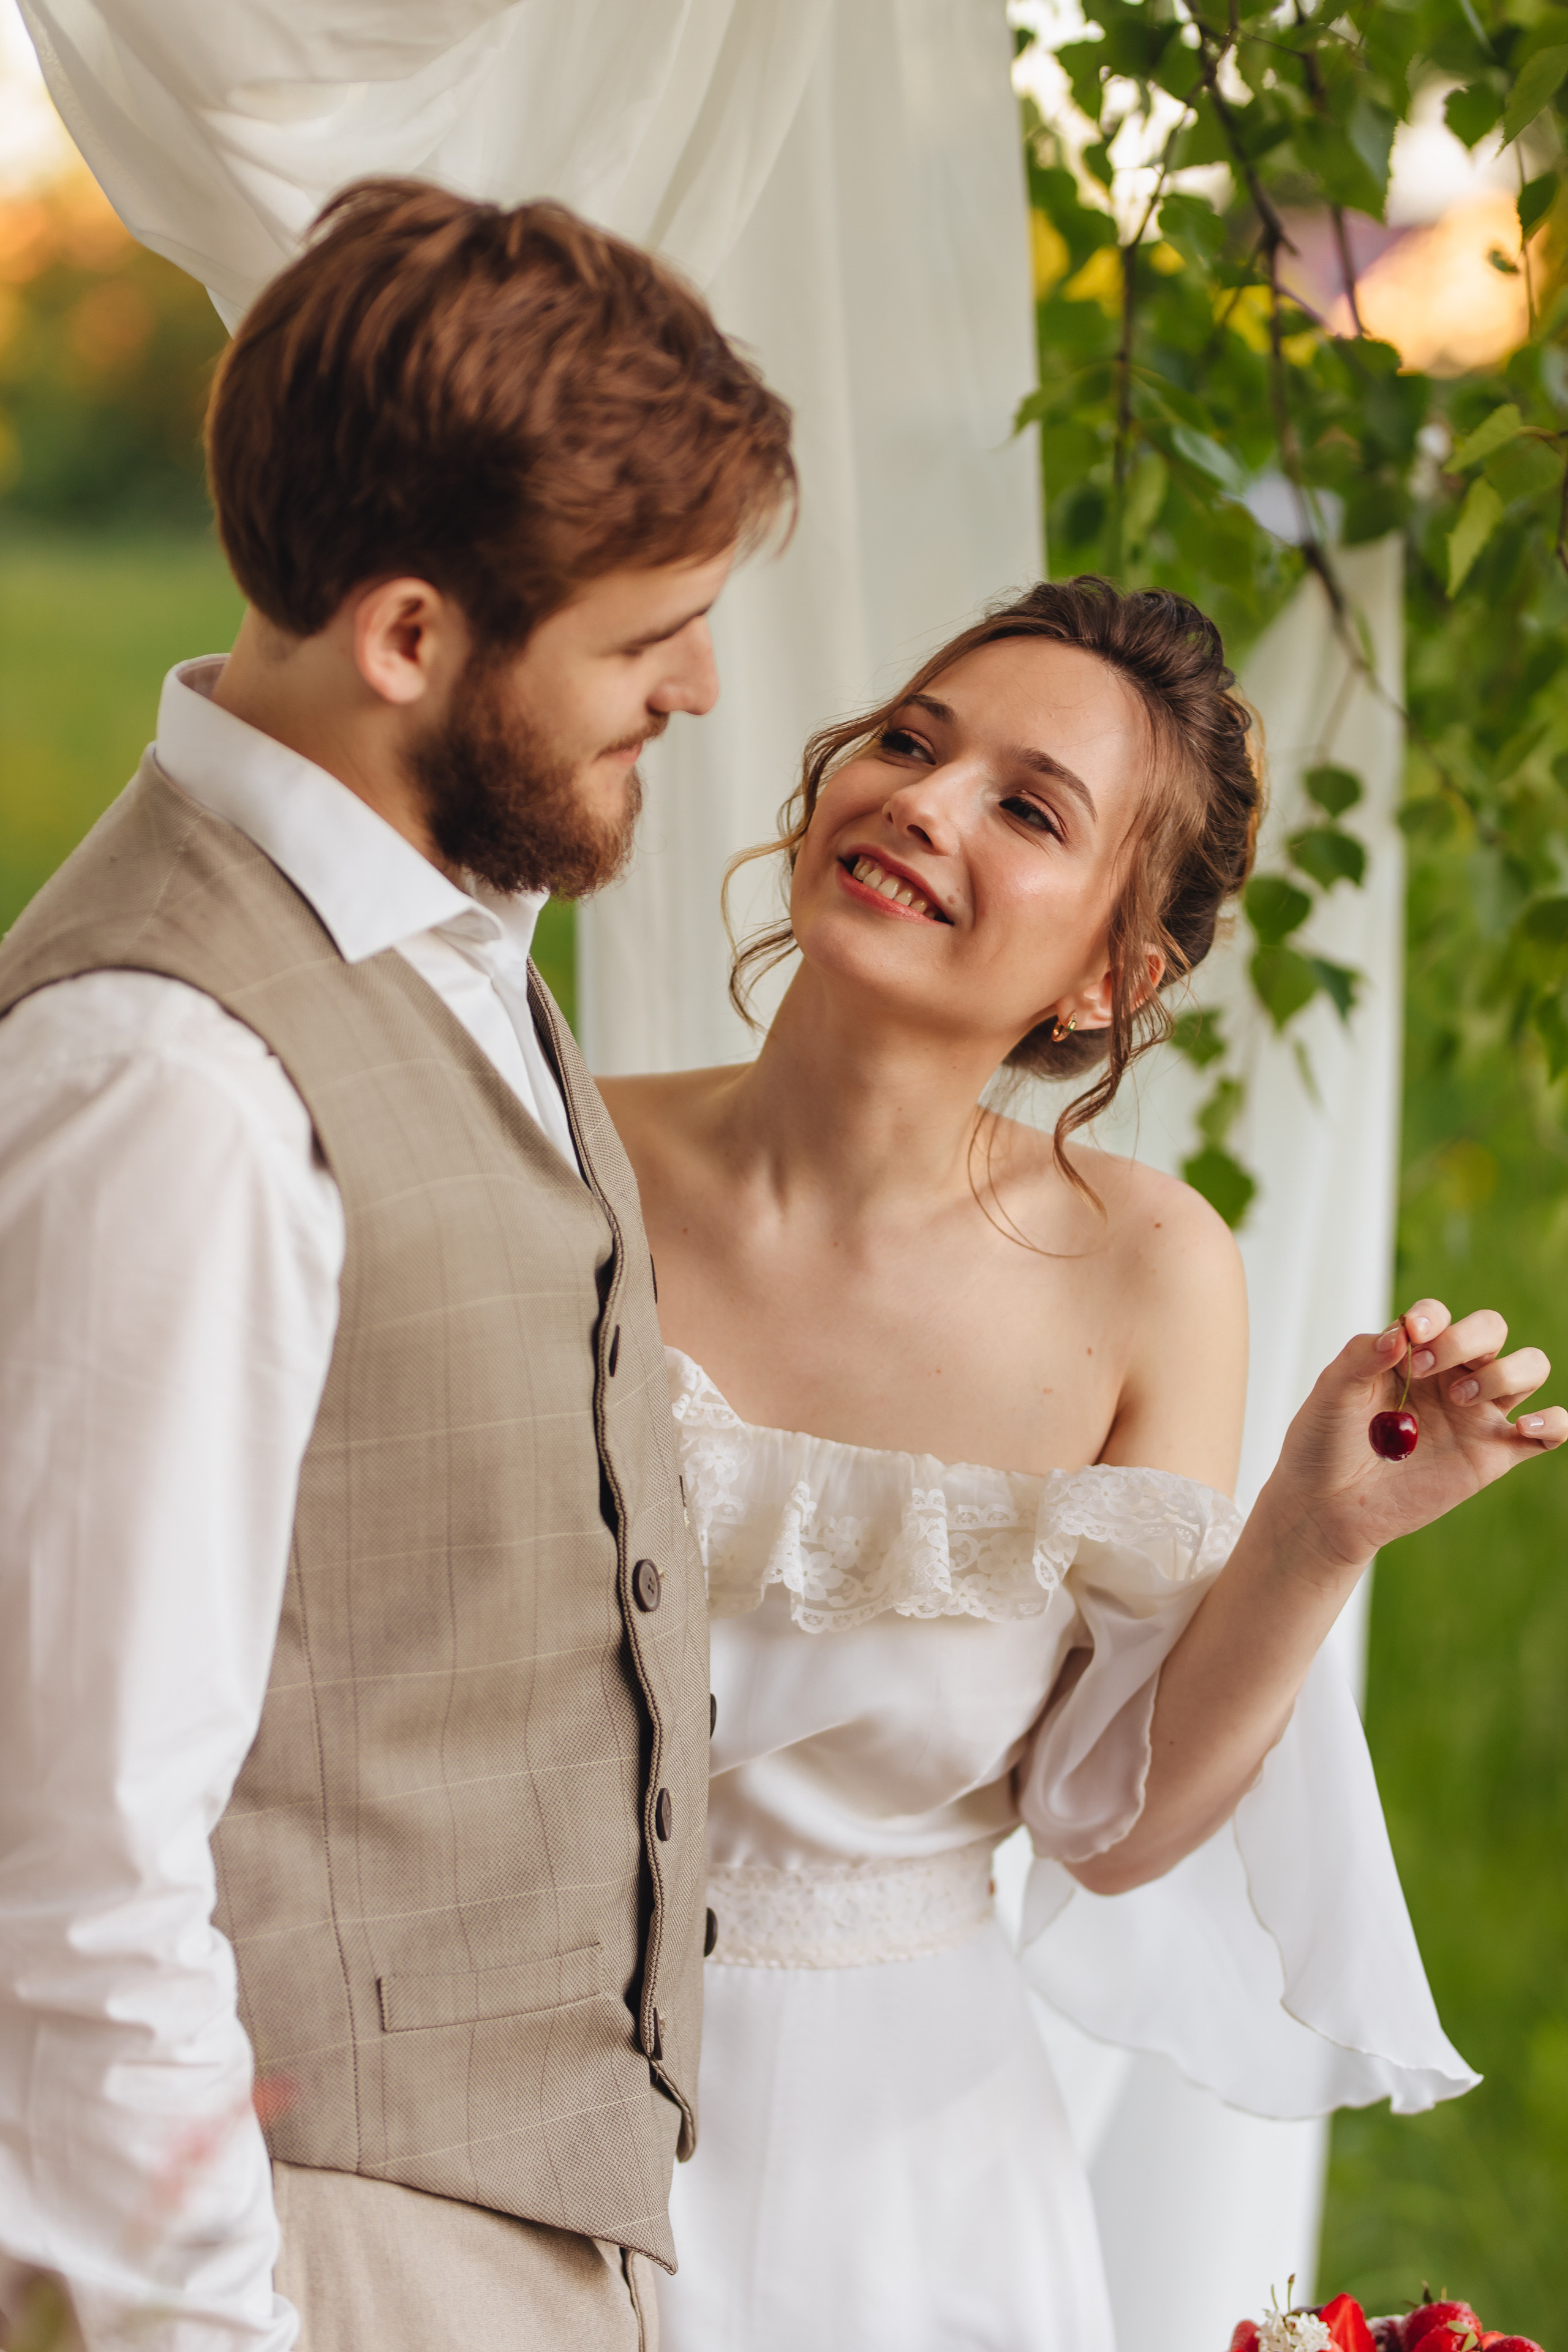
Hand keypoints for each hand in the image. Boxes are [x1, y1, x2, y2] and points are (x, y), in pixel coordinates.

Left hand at [1261, 1298, 1566, 1580]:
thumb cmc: (1323, 1443)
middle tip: (1425, 1371)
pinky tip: (1527, 1426)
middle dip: (1467, 1338)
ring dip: (1505, 1372)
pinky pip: (1547, 1433)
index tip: (1412, 1338)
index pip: (1439, 1316)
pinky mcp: (1492, 1455)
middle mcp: (1450, 1377)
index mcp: (1411, 1355)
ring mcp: (1475, 1414)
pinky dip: (1555, 1422)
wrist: (1326, 1506)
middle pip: (1491, 1330)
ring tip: (1460, 1399)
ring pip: (1528, 1368)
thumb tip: (1401, 1333)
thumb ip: (1362, 1355)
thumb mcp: (1331, 1391)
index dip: (1433, 1317)